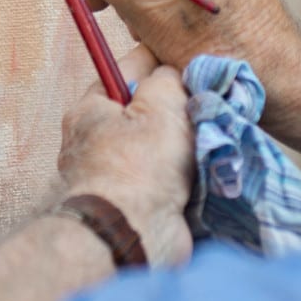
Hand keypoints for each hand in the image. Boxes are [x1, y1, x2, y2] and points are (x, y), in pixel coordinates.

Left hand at [56, 46, 193, 266]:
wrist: (132, 236)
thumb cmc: (139, 165)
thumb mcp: (160, 104)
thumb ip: (168, 78)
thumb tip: (172, 75)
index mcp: (90, 108)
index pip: (128, 69)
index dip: (162, 64)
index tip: (192, 69)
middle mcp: (94, 140)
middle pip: (144, 109)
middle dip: (177, 109)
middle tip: (204, 110)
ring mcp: (113, 175)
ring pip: (157, 144)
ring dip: (185, 145)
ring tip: (210, 141)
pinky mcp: (132, 204)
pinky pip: (163, 177)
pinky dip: (184, 175)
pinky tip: (204, 171)